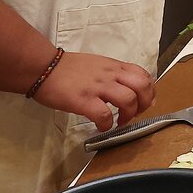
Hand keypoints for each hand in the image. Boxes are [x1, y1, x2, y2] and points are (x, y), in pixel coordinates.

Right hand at [32, 52, 156, 130]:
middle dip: (144, 103)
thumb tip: (126, 89)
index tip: (145, 102)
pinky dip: (107, 124)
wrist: (43, 67)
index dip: (149, 91)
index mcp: (114, 66)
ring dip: (128, 115)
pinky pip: (104, 114)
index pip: (143, 75)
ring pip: (128, 99)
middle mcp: (110, 74)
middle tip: (135, 114)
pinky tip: (102, 127)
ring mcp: (98, 87)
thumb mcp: (98, 65)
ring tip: (119, 122)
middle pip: (142, 86)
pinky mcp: (84, 100)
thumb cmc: (68, 68)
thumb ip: (113, 74)